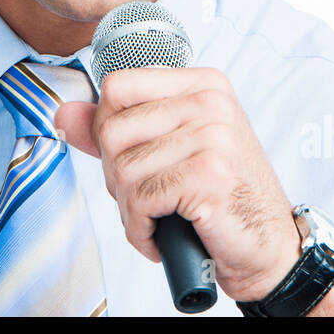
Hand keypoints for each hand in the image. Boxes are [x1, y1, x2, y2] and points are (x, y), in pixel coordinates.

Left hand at [54, 66, 333, 313]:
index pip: (118, 85)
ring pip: (121, 168)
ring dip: (129, 209)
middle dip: (115, 177)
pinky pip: (140, 199)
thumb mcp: (170, 151)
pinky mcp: (208, 175)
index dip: (106, 129)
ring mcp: (212, 136)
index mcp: (202, 84)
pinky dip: (140, 229)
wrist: (269, 248)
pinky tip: (161, 236)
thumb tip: (64, 113)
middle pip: (112, 129)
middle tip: (145, 200)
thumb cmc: (222, 199)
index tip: (129, 159)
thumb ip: (115, 130)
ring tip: (157, 219)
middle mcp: (210, 102)